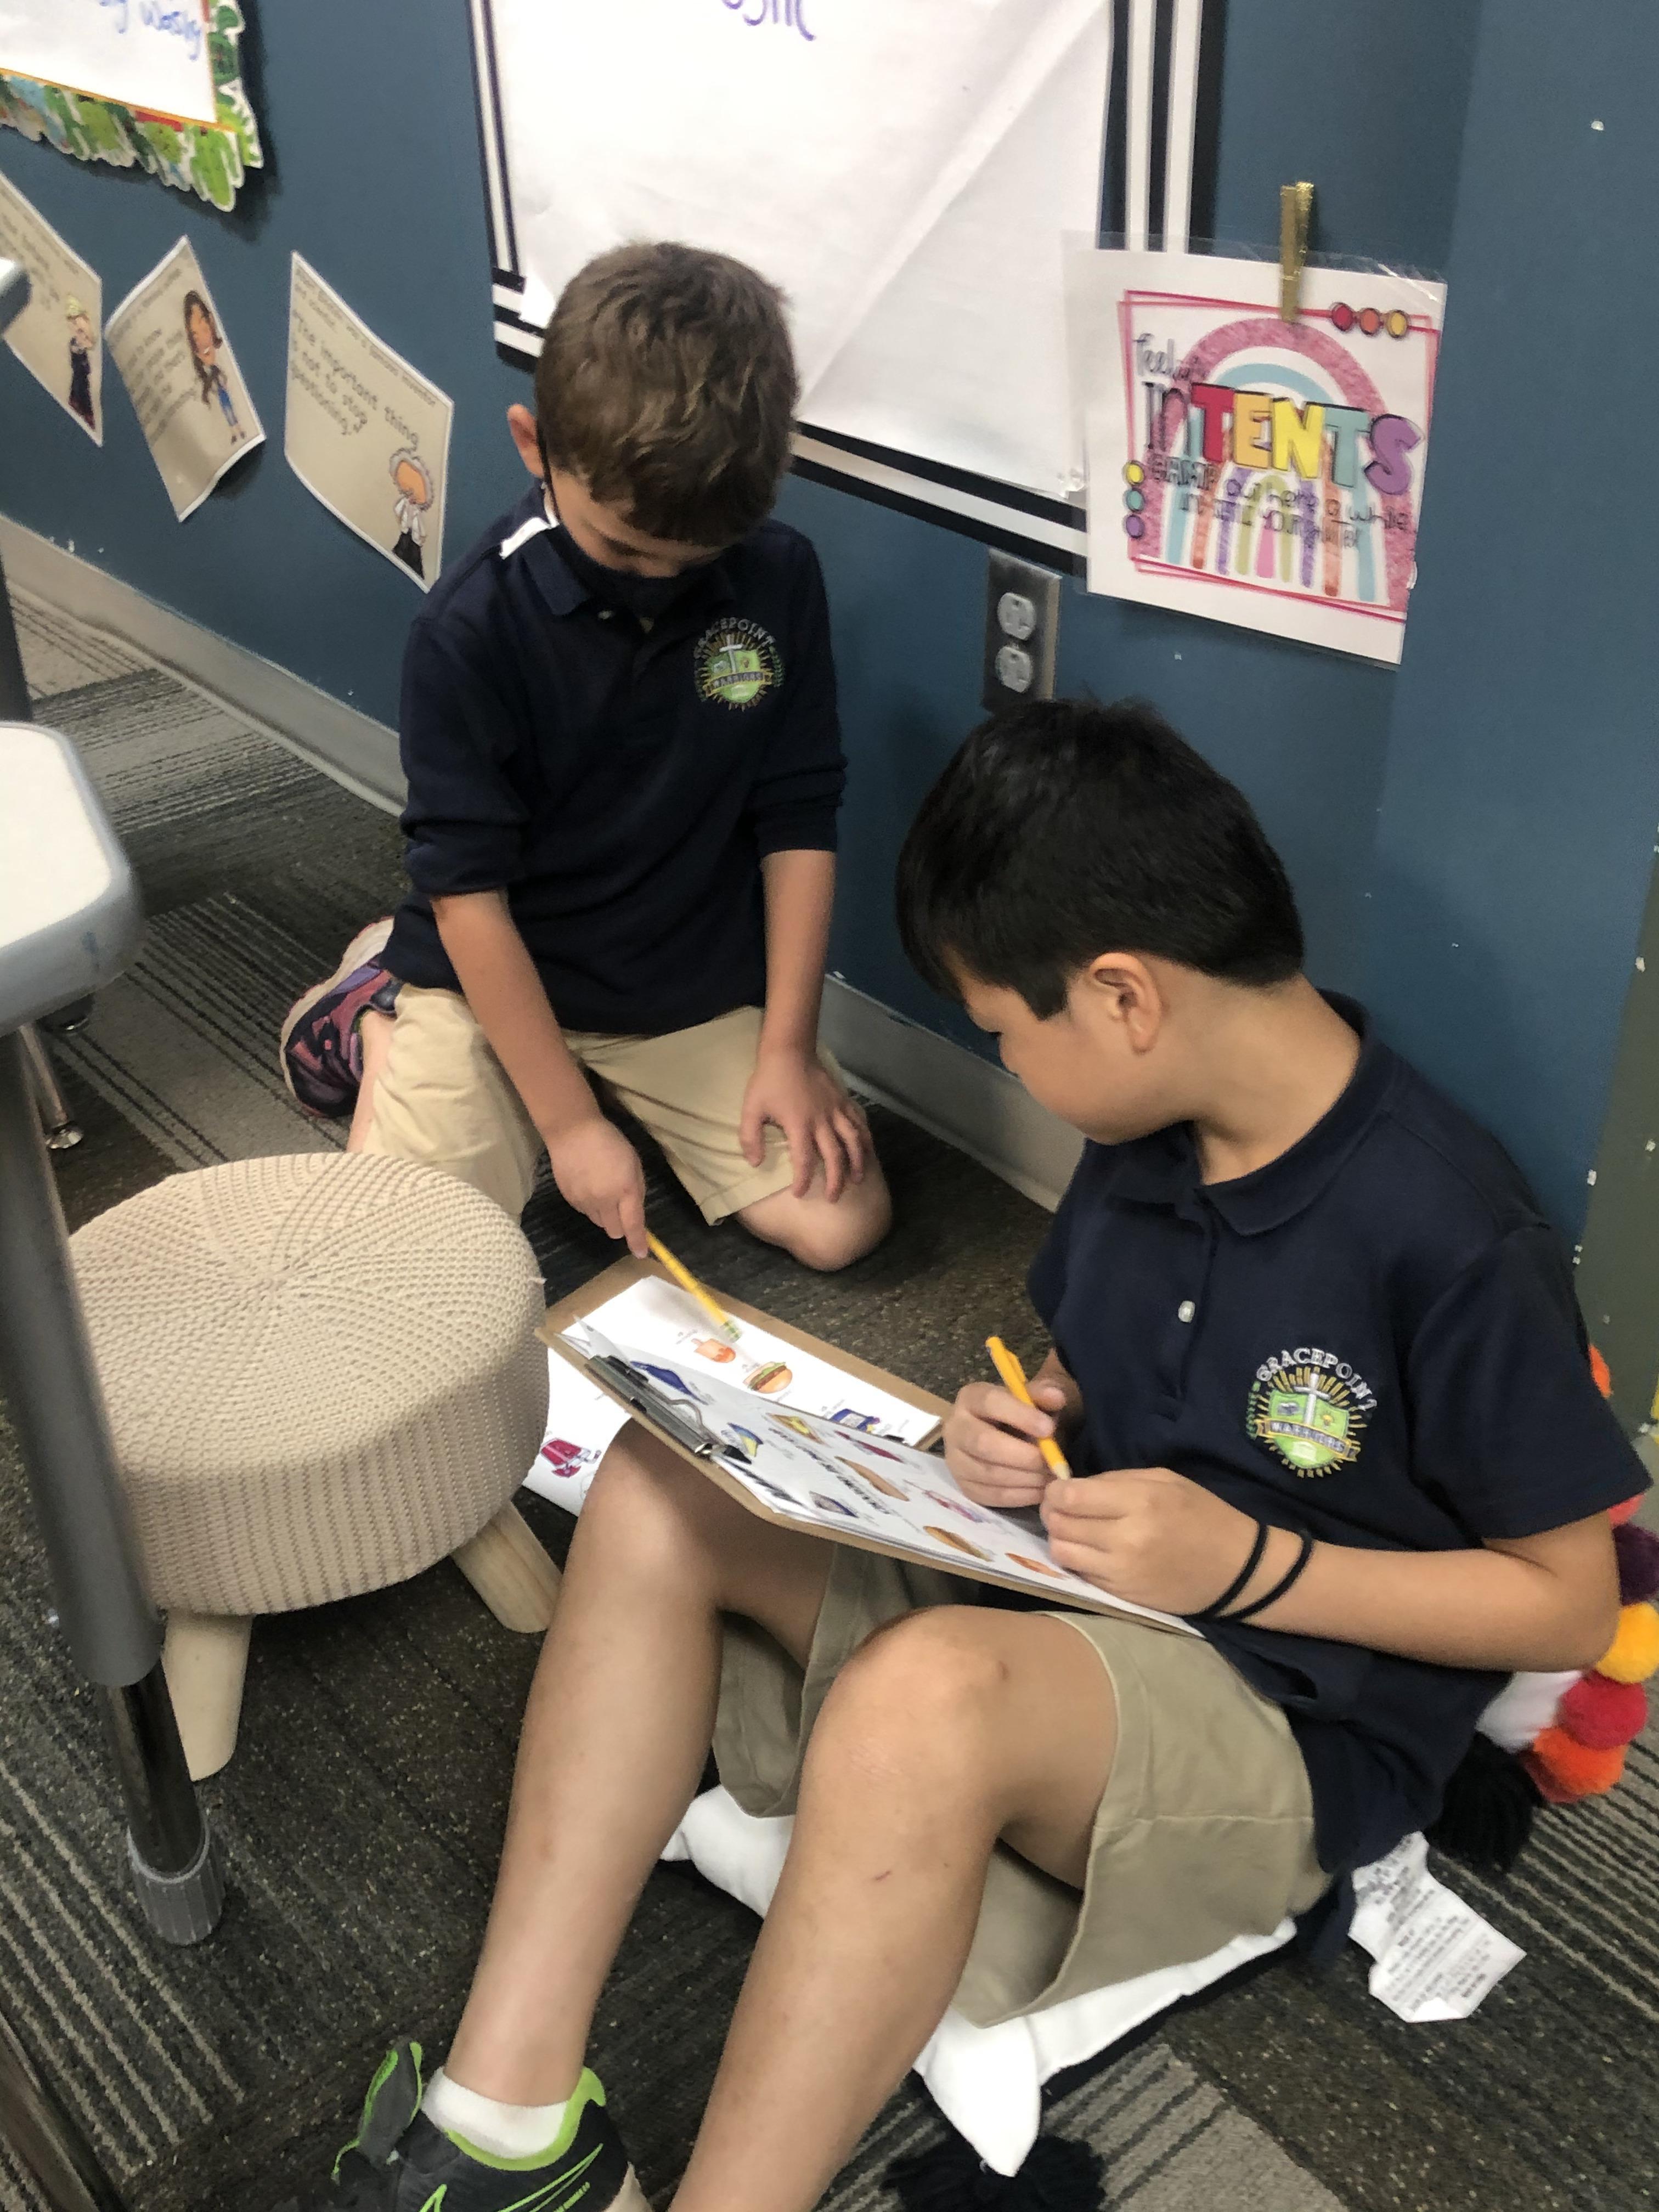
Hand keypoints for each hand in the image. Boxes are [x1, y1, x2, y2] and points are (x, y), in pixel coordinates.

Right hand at [545, 1114, 648, 1256]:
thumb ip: (636, 1189)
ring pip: (599, 1222)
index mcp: (625, 1190)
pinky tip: (588, 1185)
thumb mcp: (634, 1162)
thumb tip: (635, 1213)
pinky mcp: (569, 1199)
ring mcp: (584, 1202)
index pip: (633, 1224)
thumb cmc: (610, 1142)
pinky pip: (585, 1212)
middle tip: (621, 1206)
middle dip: (621, 1225)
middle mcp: (604, 1200)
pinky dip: (591, 1205)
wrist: (572, 1131)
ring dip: (605, 1214)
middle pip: (614, 1230)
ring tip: (602, 1189)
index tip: (641, 1253)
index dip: (638, 1241)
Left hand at [739, 1045, 869, 1201]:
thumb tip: (755, 1163)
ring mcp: (836, 1110)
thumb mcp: (751, 1108)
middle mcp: (822, 1121)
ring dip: (857, 1163)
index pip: (804, 1161)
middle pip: (835, 1157)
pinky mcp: (843, 1100)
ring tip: (858, 1180)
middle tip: (833, 1197)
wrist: (790, 1051)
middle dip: (835, 1181)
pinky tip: (866, 1149)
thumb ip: (750, 1137)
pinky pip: (859, 1122)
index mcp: (799, 1125)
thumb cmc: (769, 1081)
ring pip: (854, 1141)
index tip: (799, 1194)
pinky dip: (865, 1137)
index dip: (802, 1180)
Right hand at [942, 1378, 1071, 1508]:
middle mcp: (955, 1428)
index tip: (1049, 1428)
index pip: (990, 1402)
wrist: (1011, 1438)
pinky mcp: (964, 1487)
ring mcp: (956, 1460)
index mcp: (971, 1398)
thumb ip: (1045, 1394)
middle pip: (983, 1443)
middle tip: (1051, 1461)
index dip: (1020, 1415)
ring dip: (1026, 1477)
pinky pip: (992, 1495)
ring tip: (1050, 1476)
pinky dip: (1021, 1495)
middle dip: (1023, 1455)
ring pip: (989, 1473)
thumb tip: (1055, 1397)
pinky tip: (1041, 1489)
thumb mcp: (1036, 1399)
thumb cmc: (1024, 1416)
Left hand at [1040, 1467, 1265, 1615]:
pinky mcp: (1121, 1594)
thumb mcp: (1164, 1480)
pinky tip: (1091, 1550)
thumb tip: (1072, 1485)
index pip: (1069, 1496)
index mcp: (1139, 1501)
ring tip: (1074, 1529)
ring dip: (1060, 1538)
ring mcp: (1121, 1571)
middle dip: (1052, 1512)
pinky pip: (1080, 1573)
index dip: (1055, 1490)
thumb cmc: (1202, 1514)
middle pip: (1060, 1524)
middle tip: (1061, 1507)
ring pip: (1062, 1552)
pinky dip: (1077, 1560)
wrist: (1236, 1569)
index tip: (1059, 1488)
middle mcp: (1125, 1538)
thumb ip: (1116, 1480)